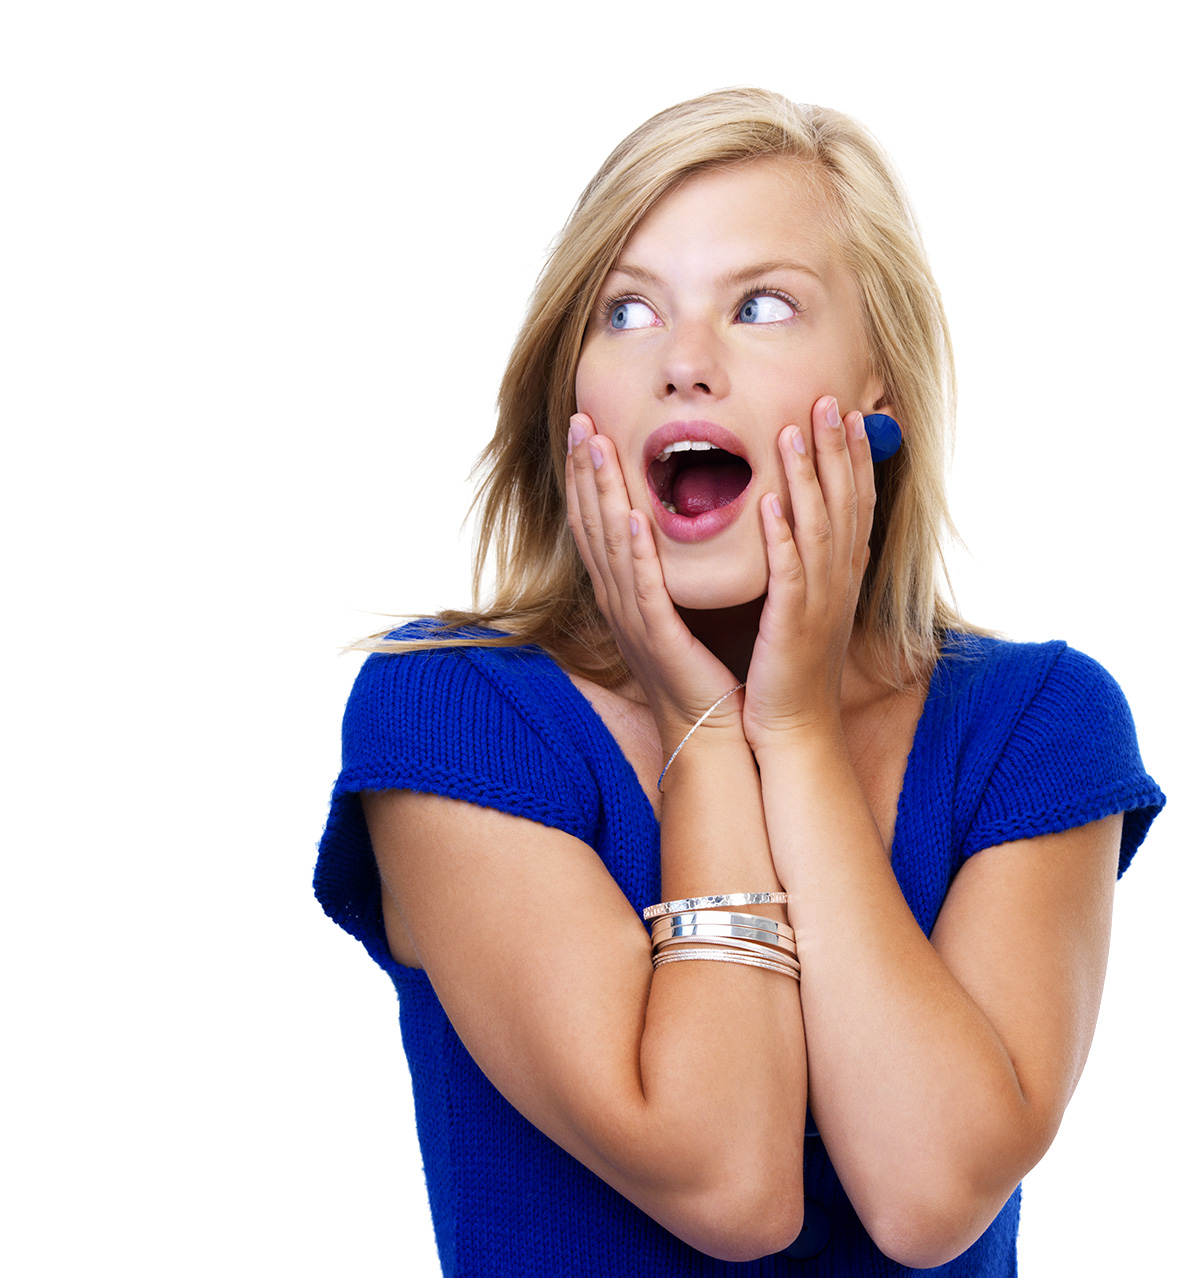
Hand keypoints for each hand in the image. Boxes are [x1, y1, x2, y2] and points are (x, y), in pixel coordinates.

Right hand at [564, 413, 743, 744]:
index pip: (596, 521)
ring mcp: (632, 620)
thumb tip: (672, 521)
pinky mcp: (657, 639)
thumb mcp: (680, 606)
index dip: (587, 474)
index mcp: (624, 590)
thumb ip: (671, 565)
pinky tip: (632, 518)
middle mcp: (618, 600)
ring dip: (601, 495)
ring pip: (609, 546)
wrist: (710, 729)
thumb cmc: (703, 667)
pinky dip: (635, 553)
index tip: (586, 426)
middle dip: (584, 470)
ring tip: (596, 449)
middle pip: (591, 524)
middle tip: (580, 419)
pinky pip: (644, 589)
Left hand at [742, 395, 875, 747]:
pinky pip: (788, 575)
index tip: (847, 412)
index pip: (854, 503)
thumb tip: (793, 519)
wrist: (794, 726)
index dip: (854, 456)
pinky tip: (769, 506)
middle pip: (844, 503)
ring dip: (808, 478)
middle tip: (828, 400)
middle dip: (837, 449)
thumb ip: (804, 561)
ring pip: (819, 529)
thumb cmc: (790, 664)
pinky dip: (781, 539)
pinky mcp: (792, 627)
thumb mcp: (805, 604)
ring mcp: (819, 603)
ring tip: (794, 432)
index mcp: (841, 574)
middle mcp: (838, 581)